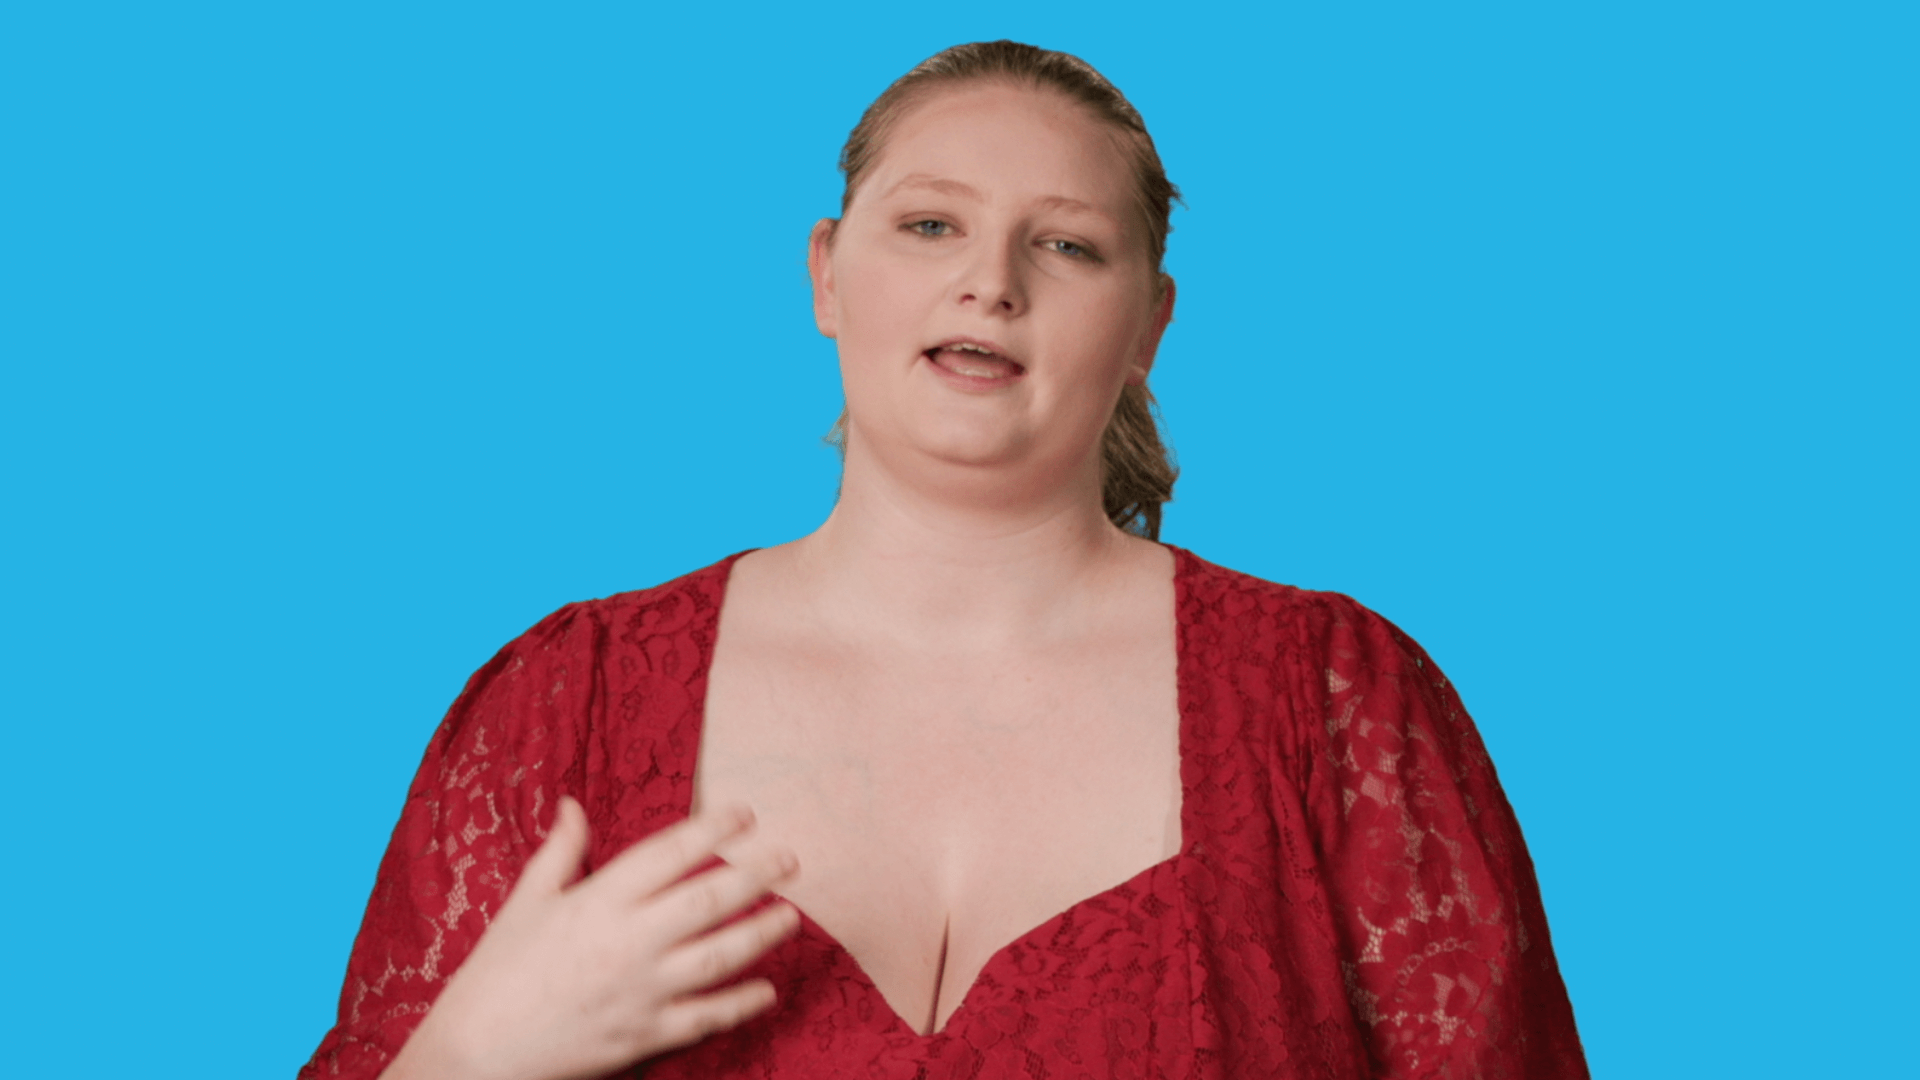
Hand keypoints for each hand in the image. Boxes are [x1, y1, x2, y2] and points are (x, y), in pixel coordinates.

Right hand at [382, 796, 800, 1079]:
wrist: (477, 1053)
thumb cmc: (498, 973)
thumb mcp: (526, 902)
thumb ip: (560, 852)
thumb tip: (572, 804)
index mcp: (598, 901)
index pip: (669, 853)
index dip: (713, 828)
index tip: (746, 813)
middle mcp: (627, 942)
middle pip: (709, 900)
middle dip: (757, 874)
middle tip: (791, 858)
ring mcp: (641, 991)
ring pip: (719, 957)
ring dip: (762, 933)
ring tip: (791, 915)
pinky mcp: (646, 1035)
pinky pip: (707, 1017)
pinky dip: (742, 1004)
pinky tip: (767, 990)